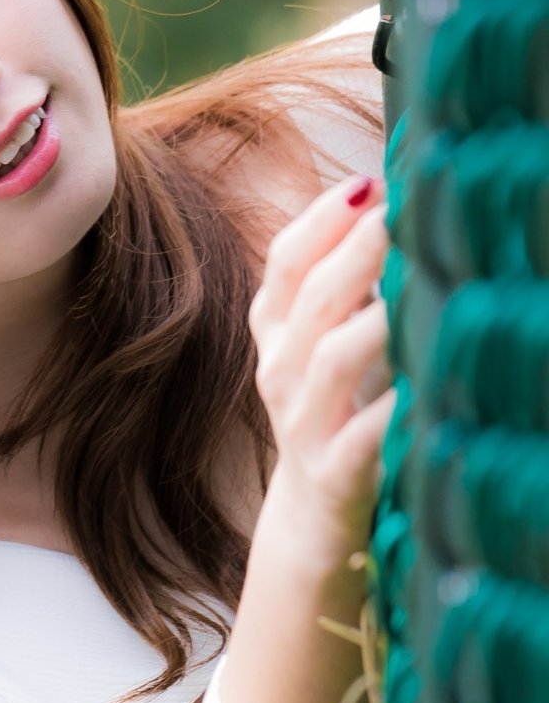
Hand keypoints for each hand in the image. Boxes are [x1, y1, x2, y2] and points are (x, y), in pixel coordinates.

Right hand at [247, 176, 396, 561]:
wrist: (310, 520)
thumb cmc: (332, 412)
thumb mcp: (320, 344)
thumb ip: (344, 284)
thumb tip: (392, 203)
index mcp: (276, 333)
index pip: (285, 262)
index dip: (322, 220)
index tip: (370, 182)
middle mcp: (280, 373)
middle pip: (313, 299)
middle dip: (359, 249)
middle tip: (403, 212)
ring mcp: (304, 425)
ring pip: (333, 360)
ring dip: (377, 318)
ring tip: (417, 284)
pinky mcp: (335, 475)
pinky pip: (365, 435)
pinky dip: (394, 407)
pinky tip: (427, 382)